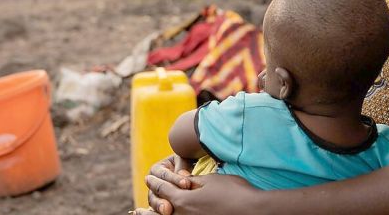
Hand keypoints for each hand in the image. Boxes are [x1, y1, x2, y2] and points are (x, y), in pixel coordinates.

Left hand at [134, 156, 256, 214]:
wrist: (251, 210)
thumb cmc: (233, 191)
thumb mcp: (211, 180)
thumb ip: (193, 181)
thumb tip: (181, 179)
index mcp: (184, 199)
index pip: (163, 189)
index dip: (155, 182)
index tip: (148, 177)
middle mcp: (183, 214)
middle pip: (160, 209)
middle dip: (150, 204)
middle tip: (137, 208)